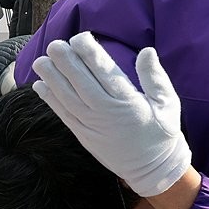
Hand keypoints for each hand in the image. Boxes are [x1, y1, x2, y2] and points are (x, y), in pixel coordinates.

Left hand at [33, 34, 191, 197]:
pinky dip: (51, 101)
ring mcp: (92, 126)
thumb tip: (146, 51)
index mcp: (128, 102)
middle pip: (81, 83)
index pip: (105, 72)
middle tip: (53, 44)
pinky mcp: (84, 136)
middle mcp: (106, 113)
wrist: (153, 170)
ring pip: (68, 99)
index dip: (90, 54)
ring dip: (52, 79)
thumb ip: (155, 77)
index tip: (79, 38)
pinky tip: (40, 86)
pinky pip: (64, 116)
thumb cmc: (162, 133)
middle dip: (66, 63)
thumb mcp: (168, 104)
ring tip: (40, 61)